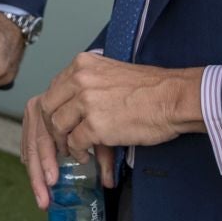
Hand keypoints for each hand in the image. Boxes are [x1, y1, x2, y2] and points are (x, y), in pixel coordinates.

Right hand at [20, 98, 117, 206]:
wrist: (126, 88)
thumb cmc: (118, 106)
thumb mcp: (111, 130)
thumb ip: (105, 156)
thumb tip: (107, 183)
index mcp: (59, 102)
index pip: (46, 138)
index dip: (49, 162)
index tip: (55, 181)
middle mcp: (43, 102)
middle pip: (35, 141)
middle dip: (38, 173)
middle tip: (44, 197)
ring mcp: (38, 105)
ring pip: (31, 141)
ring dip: (35, 169)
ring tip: (41, 193)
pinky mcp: (36, 112)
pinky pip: (30, 135)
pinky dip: (32, 154)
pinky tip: (36, 169)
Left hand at [26, 53, 204, 192]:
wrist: (174, 97)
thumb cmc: (151, 89)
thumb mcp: (112, 75)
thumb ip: (89, 85)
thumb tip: (73, 107)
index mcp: (82, 64)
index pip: (53, 89)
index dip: (53, 111)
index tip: (59, 124)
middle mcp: (79, 78)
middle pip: (47, 107)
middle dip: (50, 128)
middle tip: (61, 141)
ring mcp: (86, 101)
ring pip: (57, 126)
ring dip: (64, 142)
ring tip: (74, 151)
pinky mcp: (96, 124)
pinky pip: (75, 143)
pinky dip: (78, 153)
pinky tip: (87, 156)